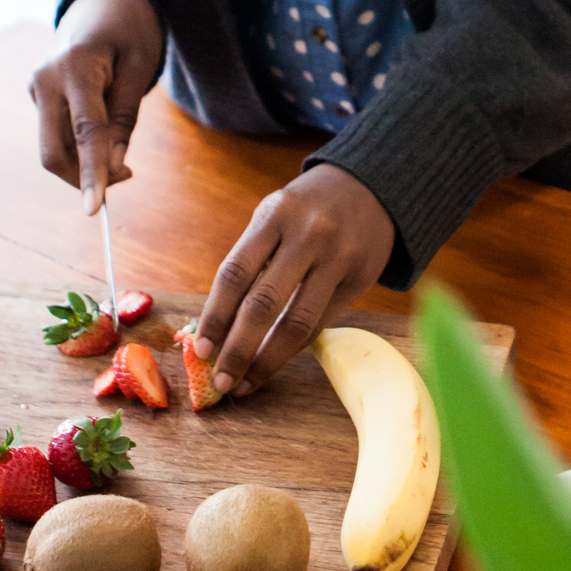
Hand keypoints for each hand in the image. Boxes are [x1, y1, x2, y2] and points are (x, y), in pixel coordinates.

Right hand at [29, 0, 162, 213]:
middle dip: (84, 177)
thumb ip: (125, 119)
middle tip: (127, 175)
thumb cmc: (130, 26)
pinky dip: (76, 147)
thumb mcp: (141, 67)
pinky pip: (54, 133)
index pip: (84, 133)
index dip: (91, 175)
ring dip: (82, 164)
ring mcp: (36, 86)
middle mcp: (45, 78)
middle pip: (53, 152)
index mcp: (75, 66)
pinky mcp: (36, 92)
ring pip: (51, 148)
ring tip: (120, 156)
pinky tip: (101, 130)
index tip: (94, 211)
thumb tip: (115, 168)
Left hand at [193, 165, 395, 396]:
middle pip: (263, 304)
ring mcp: (338, 257)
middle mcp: (306, 235)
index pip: (235, 273)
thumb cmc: (305, 210)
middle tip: (220, 381)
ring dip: (267, 360)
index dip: (215, 316)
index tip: (201, 350)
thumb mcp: (273, 217)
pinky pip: (322, 322)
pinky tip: (274, 363)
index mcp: (273, 216)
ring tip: (245, 383)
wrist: (369, 187)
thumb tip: (217, 326)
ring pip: (297, 322)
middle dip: (237, 349)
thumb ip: (250, 262)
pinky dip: (293, 348)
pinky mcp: (361, 277)